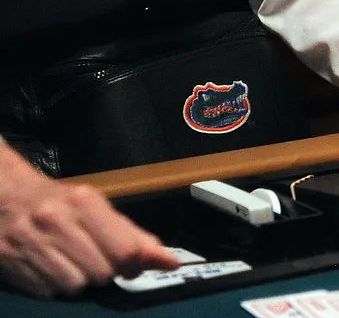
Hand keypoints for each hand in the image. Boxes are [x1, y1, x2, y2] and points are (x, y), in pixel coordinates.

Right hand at [0, 144, 177, 296]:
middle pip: (101, 272)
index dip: (134, 265)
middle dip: (105, 272)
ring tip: (71, 262)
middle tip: (96, 259)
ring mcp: (30, 242)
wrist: (5, 196)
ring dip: (79, 280)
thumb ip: (135, 236)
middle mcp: (57, 221)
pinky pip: (48, 292)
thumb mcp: (99, 208)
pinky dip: (54, 286)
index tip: (131, 265)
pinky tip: (50, 267)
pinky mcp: (9, 263)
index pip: (126, 251)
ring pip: (75, 286)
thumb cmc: (59, 203)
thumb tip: (171, 261)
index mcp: (85, 202)